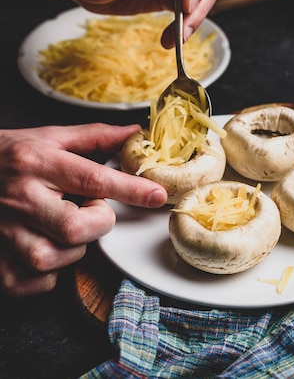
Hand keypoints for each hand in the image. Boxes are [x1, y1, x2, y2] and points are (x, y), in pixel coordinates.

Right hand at [0, 123, 166, 296]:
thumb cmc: (10, 153)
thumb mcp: (50, 136)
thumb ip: (94, 136)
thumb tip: (134, 134)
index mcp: (39, 163)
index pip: (93, 178)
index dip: (131, 189)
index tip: (157, 195)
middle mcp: (22, 197)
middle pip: (74, 227)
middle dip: (97, 223)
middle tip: (92, 211)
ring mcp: (4, 230)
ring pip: (51, 258)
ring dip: (71, 249)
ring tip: (65, 229)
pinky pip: (29, 282)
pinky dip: (47, 275)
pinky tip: (48, 249)